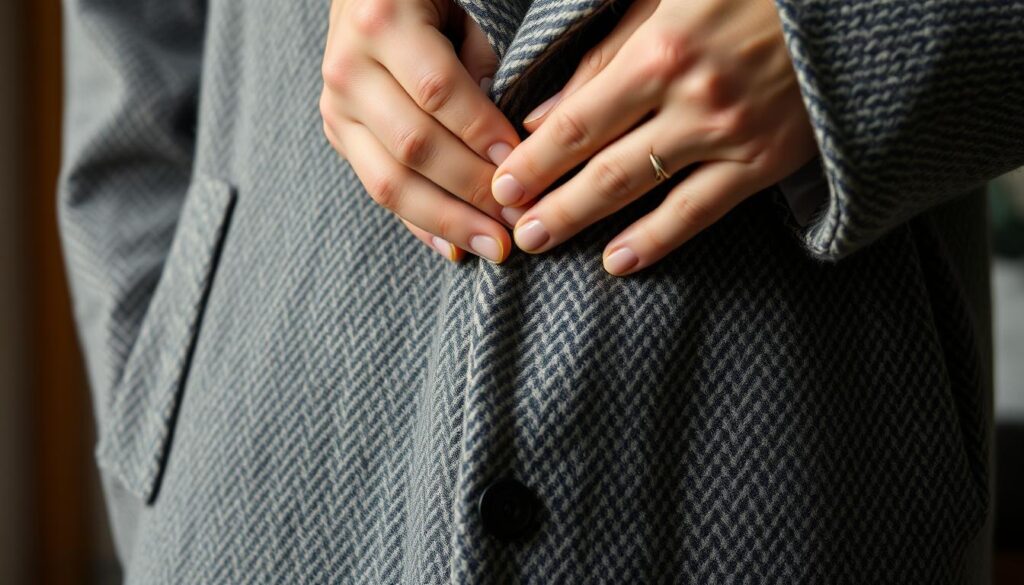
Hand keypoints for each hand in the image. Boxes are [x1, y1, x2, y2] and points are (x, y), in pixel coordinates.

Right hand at [320, 0, 519, 262]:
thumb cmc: (431, 5)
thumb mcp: (461, 18)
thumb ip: (481, 72)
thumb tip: (506, 149)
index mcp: (383, 23)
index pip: (437, 91)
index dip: (480, 132)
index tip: (520, 164)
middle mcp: (349, 68)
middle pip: (412, 146)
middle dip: (471, 190)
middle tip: (516, 221)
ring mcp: (336, 107)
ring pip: (389, 181)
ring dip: (448, 221)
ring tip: (493, 247)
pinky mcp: (338, 135)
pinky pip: (378, 191)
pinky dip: (420, 224)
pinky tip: (455, 247)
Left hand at [491, 0, 818, 274]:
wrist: (849, 9)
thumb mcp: (666, 1)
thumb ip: (605, 54)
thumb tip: (542, 111)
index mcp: (663, 49)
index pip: (578, 119)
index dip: (536, 158)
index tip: (501, 184)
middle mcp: (694, 98)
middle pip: (603, 164)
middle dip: (550, 200)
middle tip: (512, 228)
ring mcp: (732, 135)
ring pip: (643, 193)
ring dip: (586, 222)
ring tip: (543, 243)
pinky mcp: (767, 162)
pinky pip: (700, 212)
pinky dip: (656, 240)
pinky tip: (619, 261)